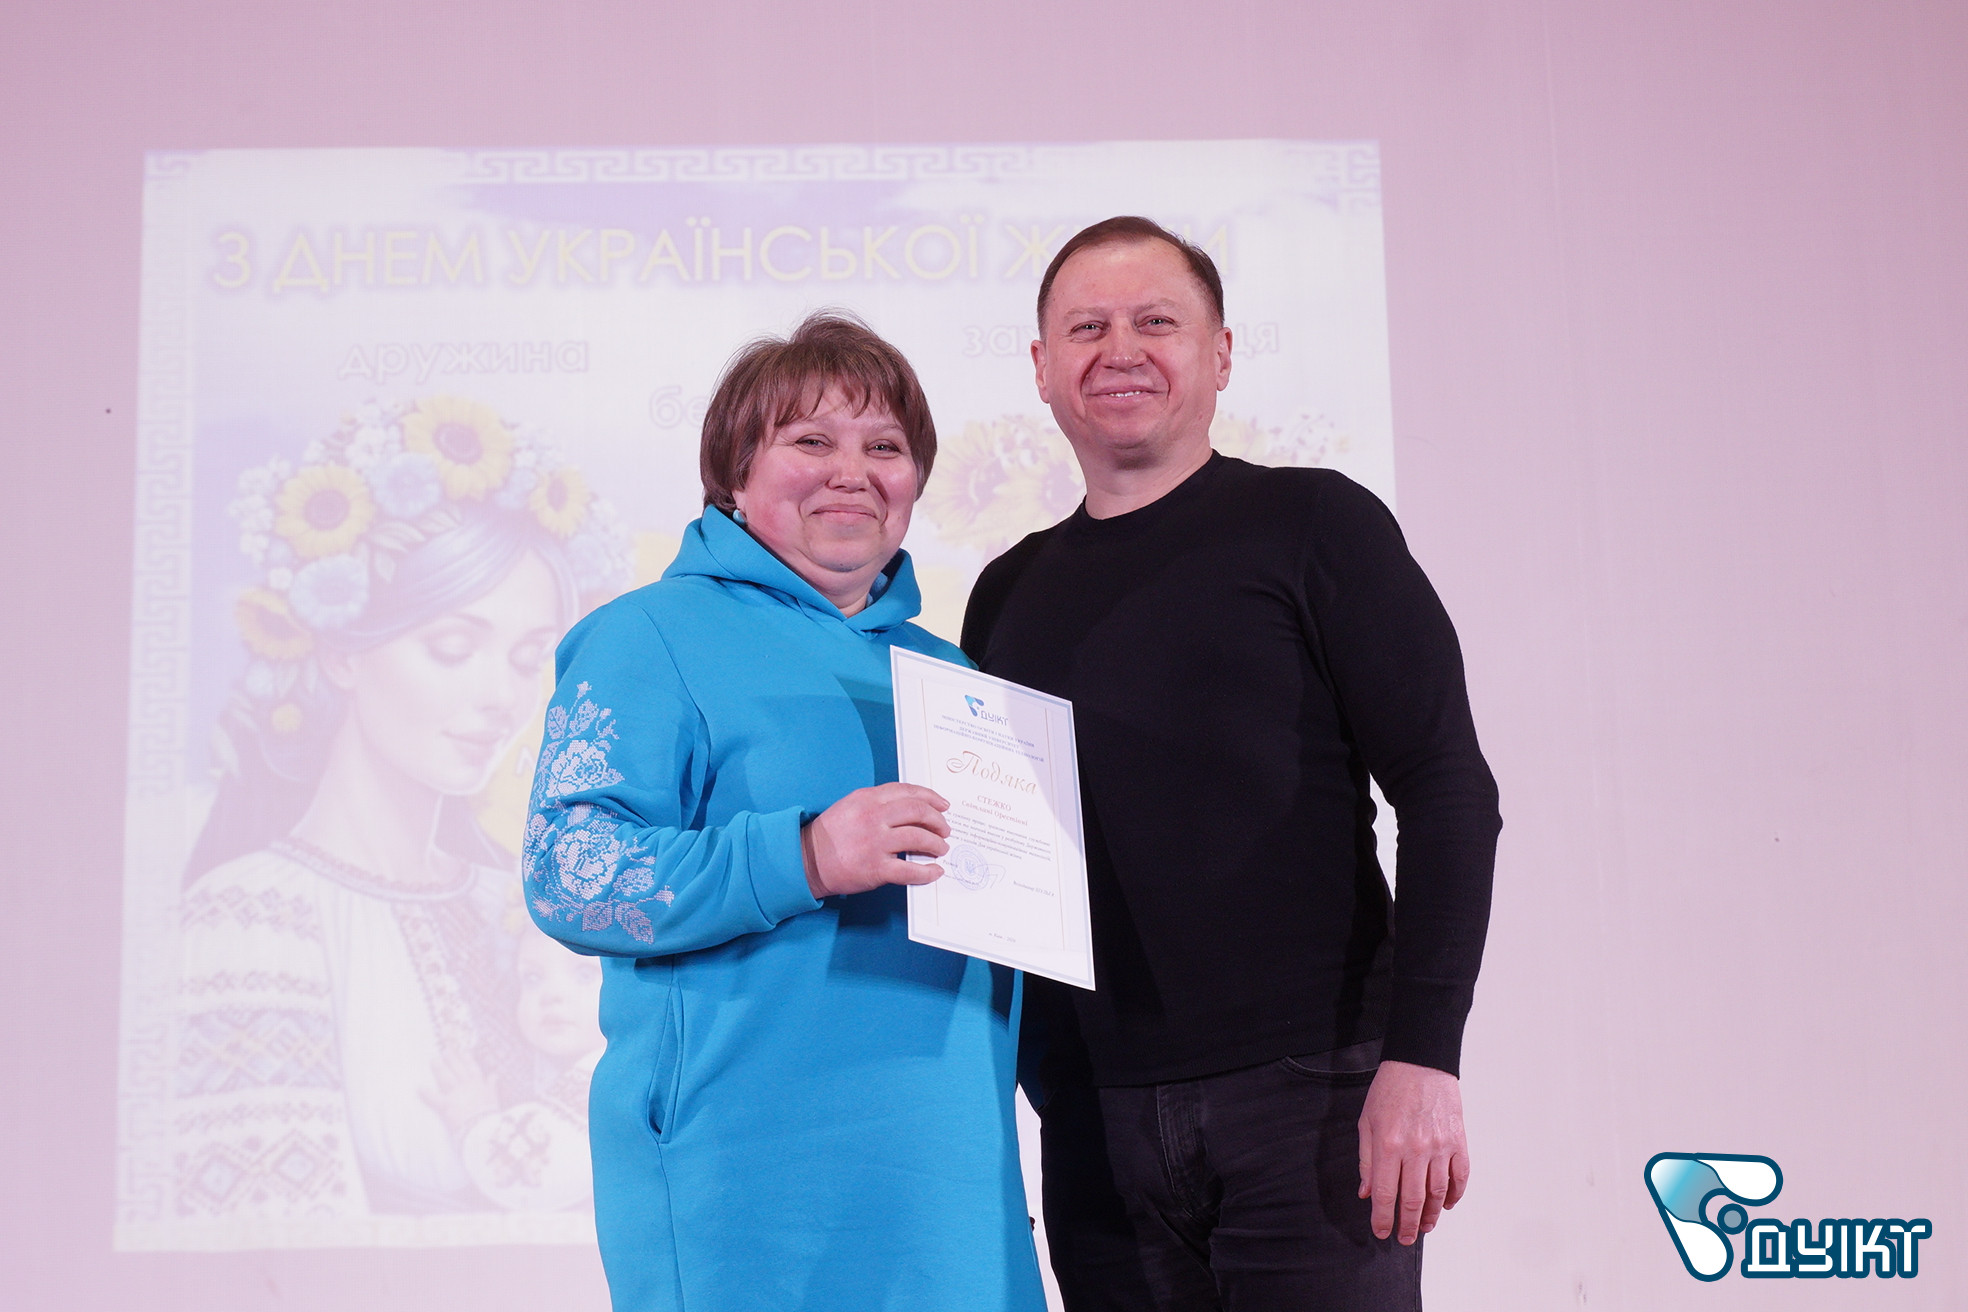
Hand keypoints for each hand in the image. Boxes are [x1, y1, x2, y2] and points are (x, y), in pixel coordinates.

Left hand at [421, 1047, 500, 1131]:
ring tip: (433, 1060)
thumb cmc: (490, 1112)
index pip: (471, 1067)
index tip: (462, 1050)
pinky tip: (419, 1087)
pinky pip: (434, 1098)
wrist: (484, 1126)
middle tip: (445, 1050)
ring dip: (439, 1068)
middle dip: (450, 1058)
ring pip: (446, 1078)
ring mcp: (456, 1094)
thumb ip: (491, 1084)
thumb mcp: (493, 1096)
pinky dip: (426, 1093)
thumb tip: (494, 1075)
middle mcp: (466, 1085)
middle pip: (457, 1069)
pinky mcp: (447, 1105)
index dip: (466, 1058)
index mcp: (478, 1083)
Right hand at [802, 783, 950, 896]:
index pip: (908, 791)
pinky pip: (910, 870)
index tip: (943, 805)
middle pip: (918, 812)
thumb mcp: (851, 806)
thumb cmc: (829, 836)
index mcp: (867, 798)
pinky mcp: (876, 868)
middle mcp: (873, 817)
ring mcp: (875, 843)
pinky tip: (934, 871)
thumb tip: (913, 810)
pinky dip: (927, 872)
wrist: (806, 861)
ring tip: (941, 849)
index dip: (931, 797)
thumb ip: (879, 803)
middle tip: (944, 830)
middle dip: (938, 821)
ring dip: (936, 844)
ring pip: (919, 838)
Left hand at [1357, 1059, 1469, 1244]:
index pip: (1385, 1194)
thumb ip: (1366, 1160)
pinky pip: (1460, 1176)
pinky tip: (1448, 1205)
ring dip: (1432, 1215)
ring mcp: (1440, 1146)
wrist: (1420, 1062)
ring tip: (1425, 1227)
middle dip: (1407, 1225)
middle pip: (1413, 1200)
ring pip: (1438, 1193)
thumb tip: (1367, 1192)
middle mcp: (1415, 1150)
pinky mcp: (1458, 1141)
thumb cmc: (1390, 1090)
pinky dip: (1455, 1195)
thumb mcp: (1366, 1122)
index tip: (1382, 1232)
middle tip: (1405, 1238)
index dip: (1383, 1218)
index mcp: (1388, 1145)